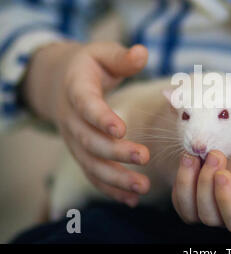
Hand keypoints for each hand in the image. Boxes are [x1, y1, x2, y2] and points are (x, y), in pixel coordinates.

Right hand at [23, 41, 150, 206]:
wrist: (62, 83)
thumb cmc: (90, 66)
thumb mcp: (103, 53)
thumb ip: (122, 57)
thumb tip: (143, 53)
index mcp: (76, 90)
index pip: (86, 105)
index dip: (100, 117)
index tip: (121, 128)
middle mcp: (71, 119)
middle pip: (90, 140)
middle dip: (115, 152)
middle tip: (144, 156)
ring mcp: (74, 140)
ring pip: (90, 164)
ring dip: (115, 178)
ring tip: (142, 187)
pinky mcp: (82, 153)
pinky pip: (92, 175)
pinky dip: (110, 189)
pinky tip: (132, 199)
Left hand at [171, 105, 230, 232]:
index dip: (227, 203)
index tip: (223, 174)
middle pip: (211, 217)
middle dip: (206, 187)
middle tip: (215, 154)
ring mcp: (225, 196)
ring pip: (192, 210)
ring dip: (187, 185)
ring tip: (193, 156)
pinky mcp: (212, 182)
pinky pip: (186, 193)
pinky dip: (183, 178)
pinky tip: (191, 156)